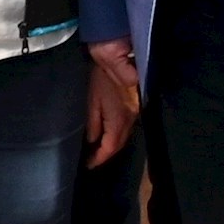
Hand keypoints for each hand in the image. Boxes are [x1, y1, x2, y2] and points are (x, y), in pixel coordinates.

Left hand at [85, 50, 139, 165]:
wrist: (115, 58)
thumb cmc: (100, 78)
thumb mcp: (91, 102)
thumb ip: (93, 125)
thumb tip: (92, 141)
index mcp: (118, 121)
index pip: (110, 147)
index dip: (99, 158)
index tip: (88, 165)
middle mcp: (130, 120)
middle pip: (119, 144)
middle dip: (106, 154)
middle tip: (92, 160)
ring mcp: (135, 113)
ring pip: (124, 136)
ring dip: (112, 145)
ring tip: (98, 150)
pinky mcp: (135, 106)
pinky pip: (127, 127)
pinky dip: (117, 134)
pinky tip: (108, 135)